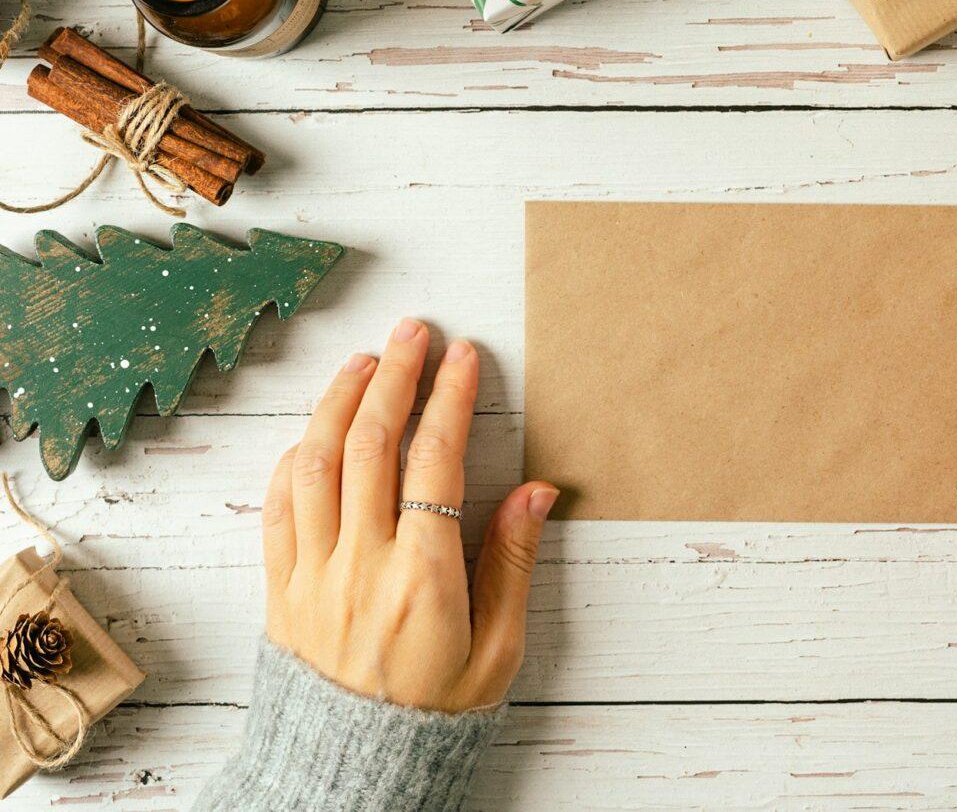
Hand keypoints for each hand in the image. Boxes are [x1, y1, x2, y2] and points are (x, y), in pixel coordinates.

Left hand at [263, 318, 559, 710]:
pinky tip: (315, 431)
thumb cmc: (435, 714)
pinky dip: (294, 457)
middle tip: (414, 331)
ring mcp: (312, 573)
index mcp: (421, 579)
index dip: (449, 399)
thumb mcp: (498, 650)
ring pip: (315, 463)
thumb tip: (535, 493)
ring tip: (366, 361)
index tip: (462, 357)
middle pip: (369, 445)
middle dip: (395, 376)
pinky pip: (278, 507)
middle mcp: (360, 564)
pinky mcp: (281, 587)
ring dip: (339, 402)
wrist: (353, 771)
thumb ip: (512, 565)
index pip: (433, 462)